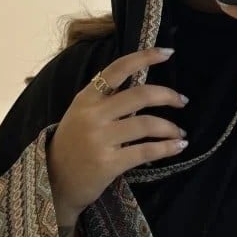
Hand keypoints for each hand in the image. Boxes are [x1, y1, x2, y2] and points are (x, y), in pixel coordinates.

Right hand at [46, 48, 187, 216]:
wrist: (54, 183)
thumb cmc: (72, 146)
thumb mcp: (81, 115)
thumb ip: (105, 101)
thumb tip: (144, 91)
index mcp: (86, 98)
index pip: (118, 69)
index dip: (145, 57)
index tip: (168, 53)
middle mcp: (93, 115)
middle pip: (140, 95)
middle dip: (168, 95)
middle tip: (182, 101)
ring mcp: (100, 139)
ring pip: (147, 124)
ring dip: (170, 127)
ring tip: (180, 133)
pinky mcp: (108, 163)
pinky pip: (146, 151)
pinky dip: (166, 148)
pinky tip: (178, 147)